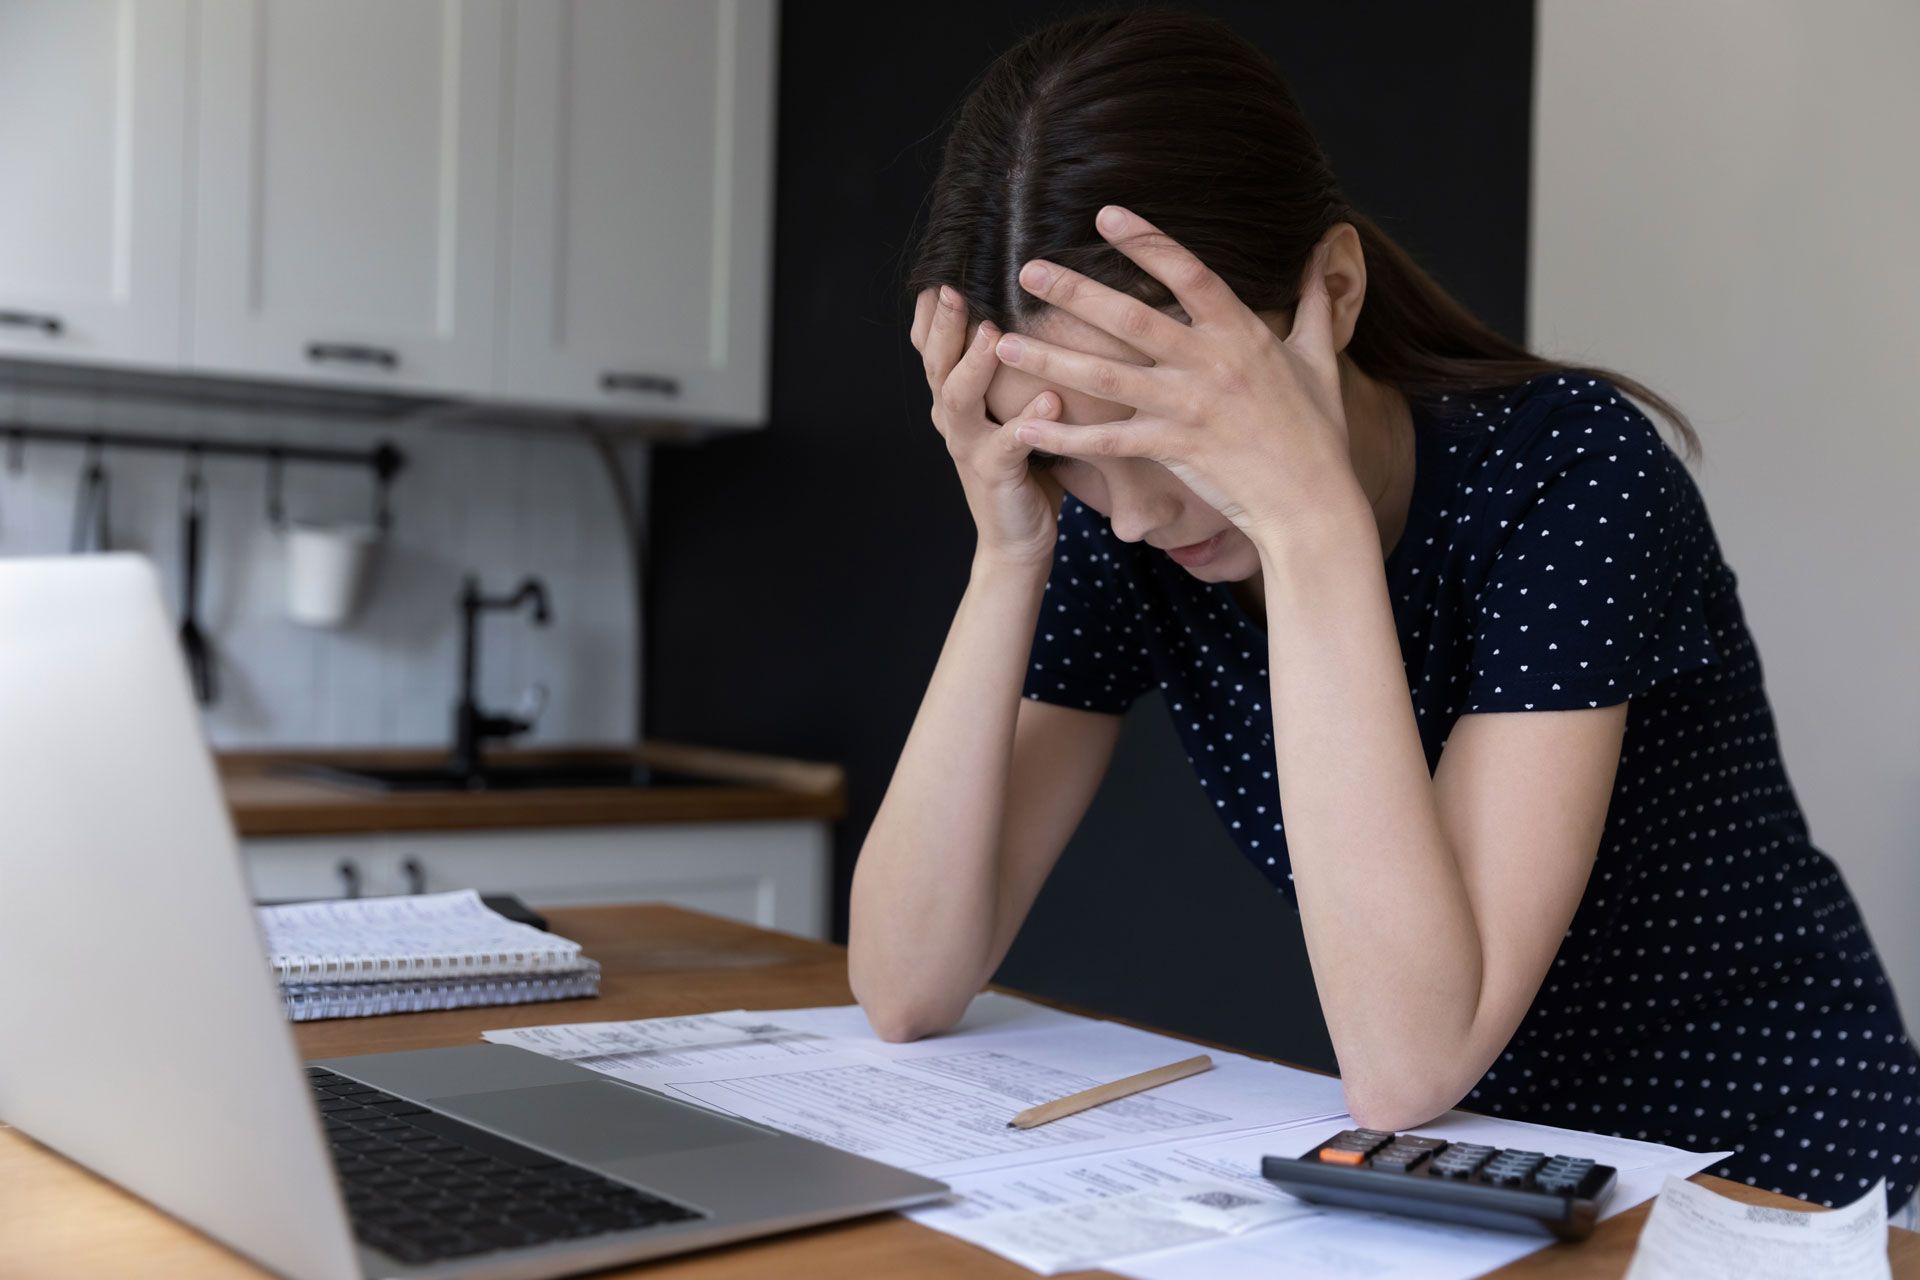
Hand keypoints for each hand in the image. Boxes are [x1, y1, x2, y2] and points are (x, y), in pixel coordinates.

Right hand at [911, 283, 1066, 569]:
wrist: (1018, 540)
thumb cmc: (1025, 465)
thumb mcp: (1010, 407)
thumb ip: (1012, 367)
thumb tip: (1038, 307)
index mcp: (954, 398)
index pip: (932, 344)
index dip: (933, 308)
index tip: (946, 264)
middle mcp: (953, 418)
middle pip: (936, 362)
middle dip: (945, 323)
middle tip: (956, 285)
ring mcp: (969, 447)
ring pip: (958, 399)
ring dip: (974, 364)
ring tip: (991, 334)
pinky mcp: (995, 476)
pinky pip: (1008, 445)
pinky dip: (1028, 422)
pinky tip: (1051, 401)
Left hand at [995, 205, 1365, 543]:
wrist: (1314, 502)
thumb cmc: (1318, 433)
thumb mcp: (1320, 360)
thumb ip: (1315, 303)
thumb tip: (1324, 252)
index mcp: (1242, 333)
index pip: (1188, 272)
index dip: (1147, 241)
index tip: (1105, 214)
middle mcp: (1209, 364)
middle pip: (1131, 318)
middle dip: (1075, 292)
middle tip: (1027, 269)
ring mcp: (1188, 408)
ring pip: (1106, 378)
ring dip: (1050, 359)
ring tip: (1004, 343)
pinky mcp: (1173, 451)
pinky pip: (1107, 442)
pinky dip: (1064, 437)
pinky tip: (1024, 427)